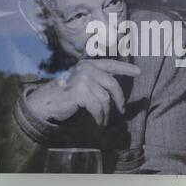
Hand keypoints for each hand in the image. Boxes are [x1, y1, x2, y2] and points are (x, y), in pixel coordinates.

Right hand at [25, 59, 140, 125]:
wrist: (46, 102)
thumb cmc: (66, 95)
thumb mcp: (83, 83)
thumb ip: (98, 81)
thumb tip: (117, 90)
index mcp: (88, 64)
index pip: (111, 64)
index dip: (125, 68)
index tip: (139, 72)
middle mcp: (87, 69)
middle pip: (112, 84)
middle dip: (119, 99)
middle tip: (121, 110)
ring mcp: (83, 79)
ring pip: (105, 98)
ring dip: (106, 112)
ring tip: (104, 120)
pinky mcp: (80, 92)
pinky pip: (98, 107)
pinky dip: (100, 116)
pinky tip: (99, 121)